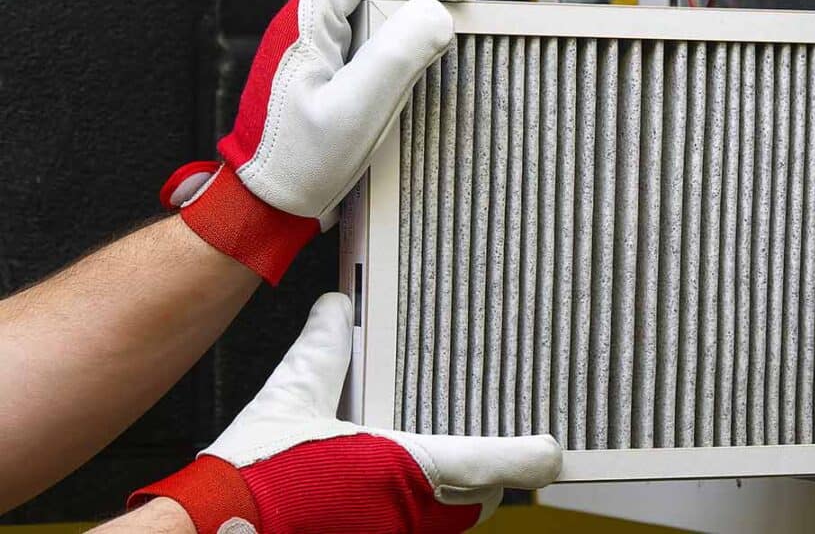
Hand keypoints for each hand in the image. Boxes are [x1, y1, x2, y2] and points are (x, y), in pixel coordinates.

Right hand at [128, 294, 561, 533]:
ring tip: (418, 466)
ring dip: (444, 498)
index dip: (530, 457)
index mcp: (407, 469)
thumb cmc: (254, 481)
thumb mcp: (291, 399)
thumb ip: (324, 351)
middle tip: (480, 450)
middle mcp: (410, 516)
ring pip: (446, 524)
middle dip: (482, 477)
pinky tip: (374, 493)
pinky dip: (410, 516)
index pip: (493, 464)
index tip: (552, 450)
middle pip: (476, 500)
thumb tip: (337, 309)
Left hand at [160, 0, 481, 284]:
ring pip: (374, 8)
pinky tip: (425, 56)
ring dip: (415, 10)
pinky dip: (404, 40)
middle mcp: (310, 27)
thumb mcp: (354, 112)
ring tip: (453, 22)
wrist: (266, 204)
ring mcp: (321, 50)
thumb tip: (437, 15)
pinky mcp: (332, 74)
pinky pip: (372, 41)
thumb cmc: (296, 164)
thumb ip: (396, 58)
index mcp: (307, 22)